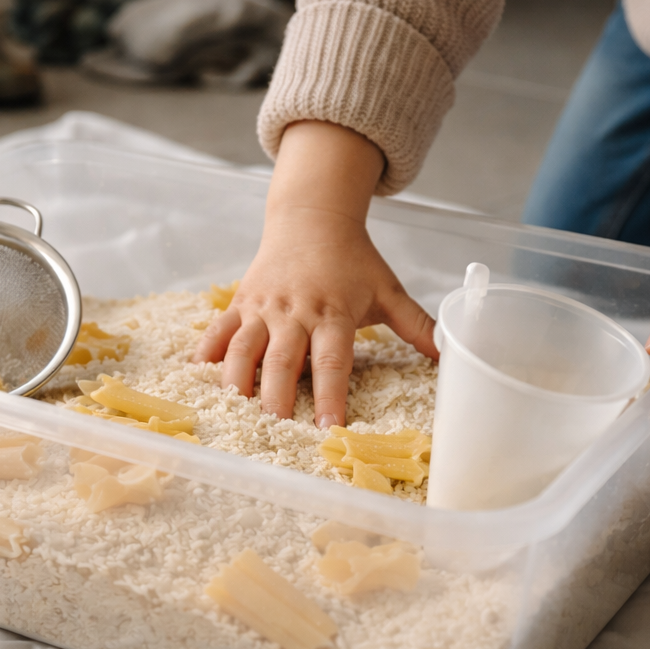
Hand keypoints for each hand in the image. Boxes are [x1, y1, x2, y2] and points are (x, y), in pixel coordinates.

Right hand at [193, 121, 437, 426]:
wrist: (312, 218)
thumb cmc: (353, 260)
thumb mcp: (388, 289)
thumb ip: (417, 324)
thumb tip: (449, 351)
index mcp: (334, 313)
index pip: (332, 361)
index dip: (331, 395)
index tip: (330, 427)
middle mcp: (296, 312)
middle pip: (283, 361)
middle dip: (278, 398)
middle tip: (276, 430)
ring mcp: (264, 307)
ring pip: (245, 348)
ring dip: (239, 380)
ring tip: (237, 410)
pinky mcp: (241, 303)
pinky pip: (220, 330)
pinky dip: (209, 352)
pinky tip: (200, 375)